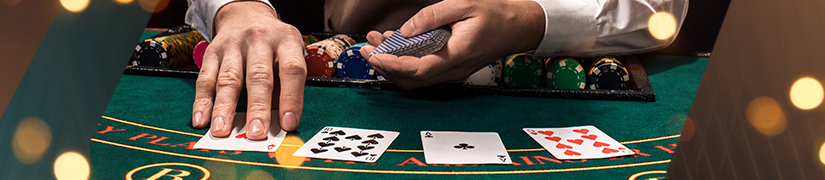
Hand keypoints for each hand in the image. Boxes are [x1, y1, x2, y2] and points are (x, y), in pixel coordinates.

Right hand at [192, 1, 305, 139]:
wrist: (245, 15)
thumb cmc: (273, 45)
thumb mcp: (289, 54)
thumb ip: (285, 85)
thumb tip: (279, 122)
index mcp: (286, 40)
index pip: (292, 70)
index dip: (292, 98)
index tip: (288, 124)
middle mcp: (259, 40)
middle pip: (259, 76)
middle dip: (257, 108)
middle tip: (256, 133)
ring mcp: (233, 45)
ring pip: (229, 79)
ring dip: (224, 108)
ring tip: (222, 131)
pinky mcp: (212, 52)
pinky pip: (205, 78)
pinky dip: (202, 101)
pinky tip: (201, 120)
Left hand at [359, 0, 544, 89]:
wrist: (518, 27)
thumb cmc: (495, 15)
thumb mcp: (463, 5)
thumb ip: (433, 16)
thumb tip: (407, 28)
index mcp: (457, 55)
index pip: (418, 69)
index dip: (392, 65)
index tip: (375, 55)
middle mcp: (453, 70)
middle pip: (411, 80)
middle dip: (385, 66)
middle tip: (367, 47)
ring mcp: (452, 72)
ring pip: (415, 79)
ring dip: (392, 64)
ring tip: (377, 42)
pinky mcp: (450, 69)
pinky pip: (423, 72)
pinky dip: (404, 62)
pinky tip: (394, 44)